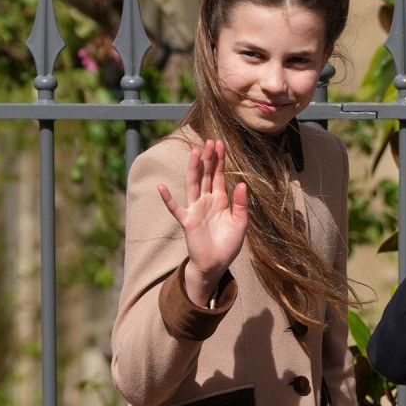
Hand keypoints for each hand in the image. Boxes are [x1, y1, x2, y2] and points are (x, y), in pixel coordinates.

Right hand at [157, 139, 247, 305]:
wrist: (216, 264)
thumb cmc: (228, 244)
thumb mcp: (240, 222)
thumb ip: (241, 204)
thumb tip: (242, 183)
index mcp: (220, 201)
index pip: (219, 176)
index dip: (219, 161)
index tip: (219, 144)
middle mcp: (206, 201)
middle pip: (207, 175)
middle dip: (209, 159)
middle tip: (210, 141)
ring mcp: (195, 210)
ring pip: (193, 185)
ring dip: (193, 169)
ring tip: (194, 152)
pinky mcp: (187, 221)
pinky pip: (176, 209)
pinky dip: (168, 199)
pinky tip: (162, 187)